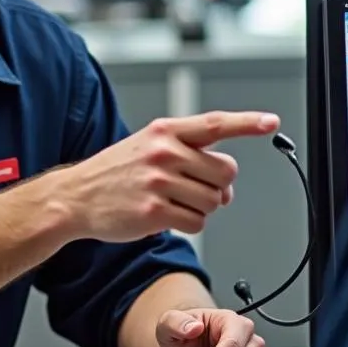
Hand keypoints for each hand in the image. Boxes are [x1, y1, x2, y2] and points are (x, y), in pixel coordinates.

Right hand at [59, 110, 279, 241]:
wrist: (76, 196)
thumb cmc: (118, 171)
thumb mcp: (149, 144)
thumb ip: (191, 152)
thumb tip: (227, 181)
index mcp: (165, 130)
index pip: (215, 124)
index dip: (247, 123)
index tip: (271, 122)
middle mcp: (163, 152)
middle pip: (225, 173)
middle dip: (217, 185)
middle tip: (193, 187)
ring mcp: (158, 182)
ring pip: (214, 202)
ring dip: (202, 207)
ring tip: (173, 201)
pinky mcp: (153, 212)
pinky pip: (197, 223)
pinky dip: (188, 224)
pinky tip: (165, 215)